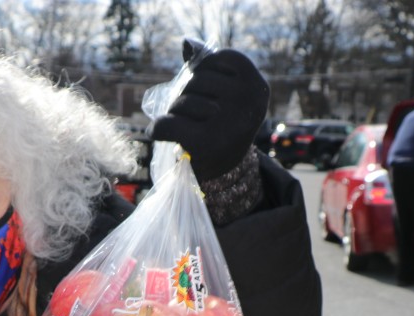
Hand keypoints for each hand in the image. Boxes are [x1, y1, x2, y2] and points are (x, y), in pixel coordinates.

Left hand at [148, 43, 268, 182]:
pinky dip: (157, 130)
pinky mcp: (204, 144)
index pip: (215, 59)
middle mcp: (246, 102)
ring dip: (174, 113)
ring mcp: (227, 123)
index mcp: (256, 85)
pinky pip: (167, 124)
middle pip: (196, 80)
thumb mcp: (225, 92)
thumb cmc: (223, 124)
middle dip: (186, 95)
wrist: (227, 173)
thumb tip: (187, 43)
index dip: (202, 72)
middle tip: (195, 116)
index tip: (207, 93)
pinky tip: (159, 134)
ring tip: (186, 128)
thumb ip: (208, 65)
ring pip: (181, 101)